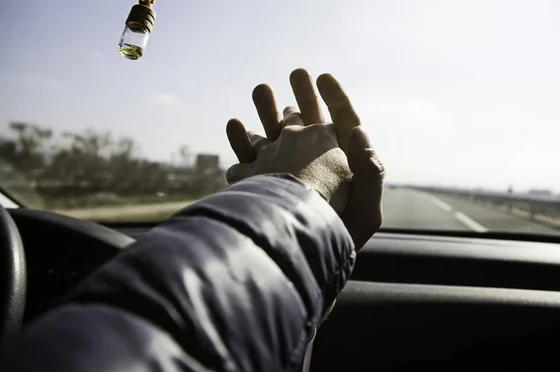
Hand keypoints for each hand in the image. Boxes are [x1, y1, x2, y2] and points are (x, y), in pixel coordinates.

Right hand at [226, 69, 384, 248]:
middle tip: (295, 73)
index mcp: (340, 170)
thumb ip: (369, 172)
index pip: (341, 125)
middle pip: (308, 124)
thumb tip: (358, 132)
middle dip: (301, 98)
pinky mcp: (258, 189)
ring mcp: (282, 177)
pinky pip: (248, 160)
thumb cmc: (336, 246)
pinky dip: (240, 142)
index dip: (335, 99)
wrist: (296, 264)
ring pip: (275, 137)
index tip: (323, 77)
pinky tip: (235, 125)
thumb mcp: (364, 212)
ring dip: (267, 112)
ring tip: (260, 89)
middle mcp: (310, 168)